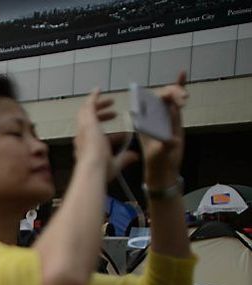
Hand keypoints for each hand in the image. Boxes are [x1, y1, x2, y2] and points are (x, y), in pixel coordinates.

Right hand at [74, 88, 136, 180]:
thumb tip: (134, 156)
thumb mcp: (116, 163)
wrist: (93, 166)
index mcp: (86, 148)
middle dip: (102, 117)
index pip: (98, 137)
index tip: (122, 135)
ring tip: (111, 101)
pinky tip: (98, 90)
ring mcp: (83, 128)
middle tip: (114, 113)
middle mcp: (82, 137)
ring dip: (99, 106)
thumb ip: (125, 158)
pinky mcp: (87, 120)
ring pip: (87, 112)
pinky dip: (93, 97)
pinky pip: (88, 105)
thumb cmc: (100, 170)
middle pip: (89, 122)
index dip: (110, 136)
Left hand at [140, 71, 187, 186]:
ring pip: (168, 95)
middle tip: (182, 101)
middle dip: (171, 94)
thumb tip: (170, 135)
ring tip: (184, 98)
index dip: (159, 96)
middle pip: (159, 95)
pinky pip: (174, 99)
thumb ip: (164, 143)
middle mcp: (149, 115)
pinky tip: (182, 74)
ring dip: (177, 92)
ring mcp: (161, 114)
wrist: (162, 168)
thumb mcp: (159, 153)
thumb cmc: (156, 162)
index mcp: (141, 121)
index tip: (172, 100)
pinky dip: (178, 86)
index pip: (147, 101)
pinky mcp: (172, 115)